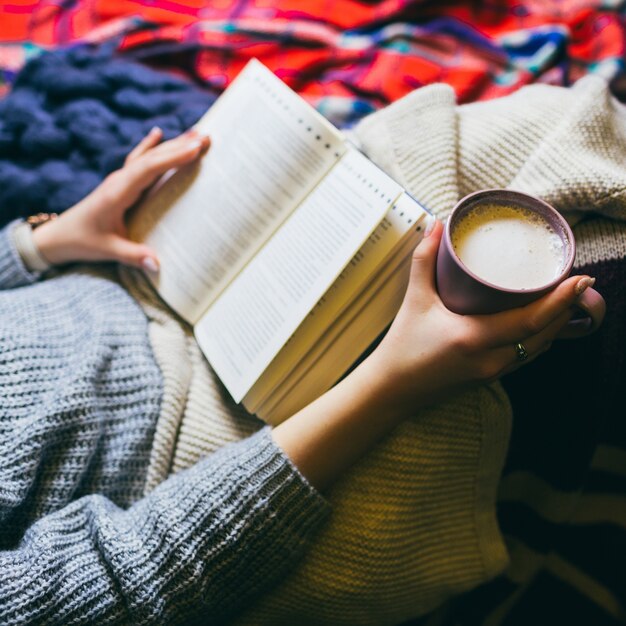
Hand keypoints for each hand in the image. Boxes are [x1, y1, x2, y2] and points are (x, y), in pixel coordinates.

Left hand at [32, 127, 210, 269]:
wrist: (58, 236)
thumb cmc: (83, 242)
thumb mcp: (108, 250)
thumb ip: (133, 256)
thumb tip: (158, 265)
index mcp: (117, 193)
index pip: (148, 170)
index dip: (171, 158)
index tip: (194, 149)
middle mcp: (119, 181)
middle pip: (152, 158)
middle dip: (180, 146)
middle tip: (207, 138)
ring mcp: (120, 180)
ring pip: (148, 156)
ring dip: (172, 145)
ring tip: (196, 134)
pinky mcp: (120, 184)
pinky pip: (138, 160)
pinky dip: (149, 146)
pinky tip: (158, 132)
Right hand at [364, 219, 593, 417]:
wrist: (392, 389)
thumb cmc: (402, 346)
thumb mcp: (414, 300)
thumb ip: (424, 260)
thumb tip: (436, 225)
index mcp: (473, 338)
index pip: (531, 320)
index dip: (561, 300)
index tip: (581, 279)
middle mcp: (490, 359)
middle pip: (544, 334)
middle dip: (566, 308)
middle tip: (578, 282)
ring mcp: (492, 373)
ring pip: (538, 348)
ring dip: (555, 325)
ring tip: (564, 299)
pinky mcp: (490, 378)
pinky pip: (525, 357)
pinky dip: (538, 339)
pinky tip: (539, 322)